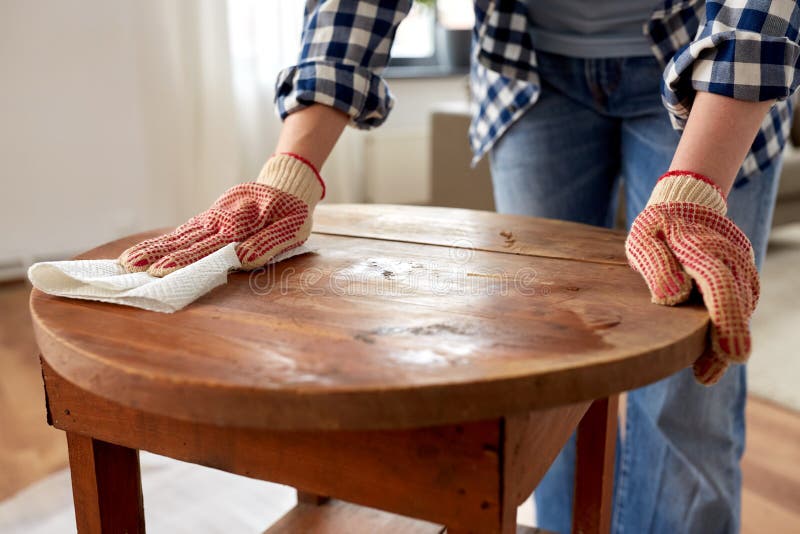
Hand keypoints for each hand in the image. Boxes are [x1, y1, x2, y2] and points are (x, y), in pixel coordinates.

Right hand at [118, 153, 324, 275]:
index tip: (158, 270)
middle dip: (155, 255)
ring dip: (153, 248)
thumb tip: (241, 258)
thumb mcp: (292, 228)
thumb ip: (268, 243)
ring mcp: (213, 217)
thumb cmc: (292, 211)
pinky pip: (186, 230)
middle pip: (184, 240)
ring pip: (180, 235)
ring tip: (127, 261)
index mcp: (239, 223)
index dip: (182, 259)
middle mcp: (220, 219)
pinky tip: (148, 251)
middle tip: (128, 267)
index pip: (206, 246)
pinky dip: (166, 241)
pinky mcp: (211, 217)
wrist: (288, 185)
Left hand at [625, 171, 759, 384]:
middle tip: (708, 374)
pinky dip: (731, 327)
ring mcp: (740, 265)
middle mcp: (729, 256)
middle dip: (727, 340)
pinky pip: (742, 303)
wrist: (687, 204)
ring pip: (742, 306)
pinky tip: (714, 351)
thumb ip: (656, 265)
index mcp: (699, 246)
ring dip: (727, 339)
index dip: (725, 319)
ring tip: (706, 371)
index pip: (717, 283)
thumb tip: (674, 297)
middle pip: (735, 302)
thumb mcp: (643, 238)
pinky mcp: (742, 274)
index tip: (729, 353)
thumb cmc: (658, 226)